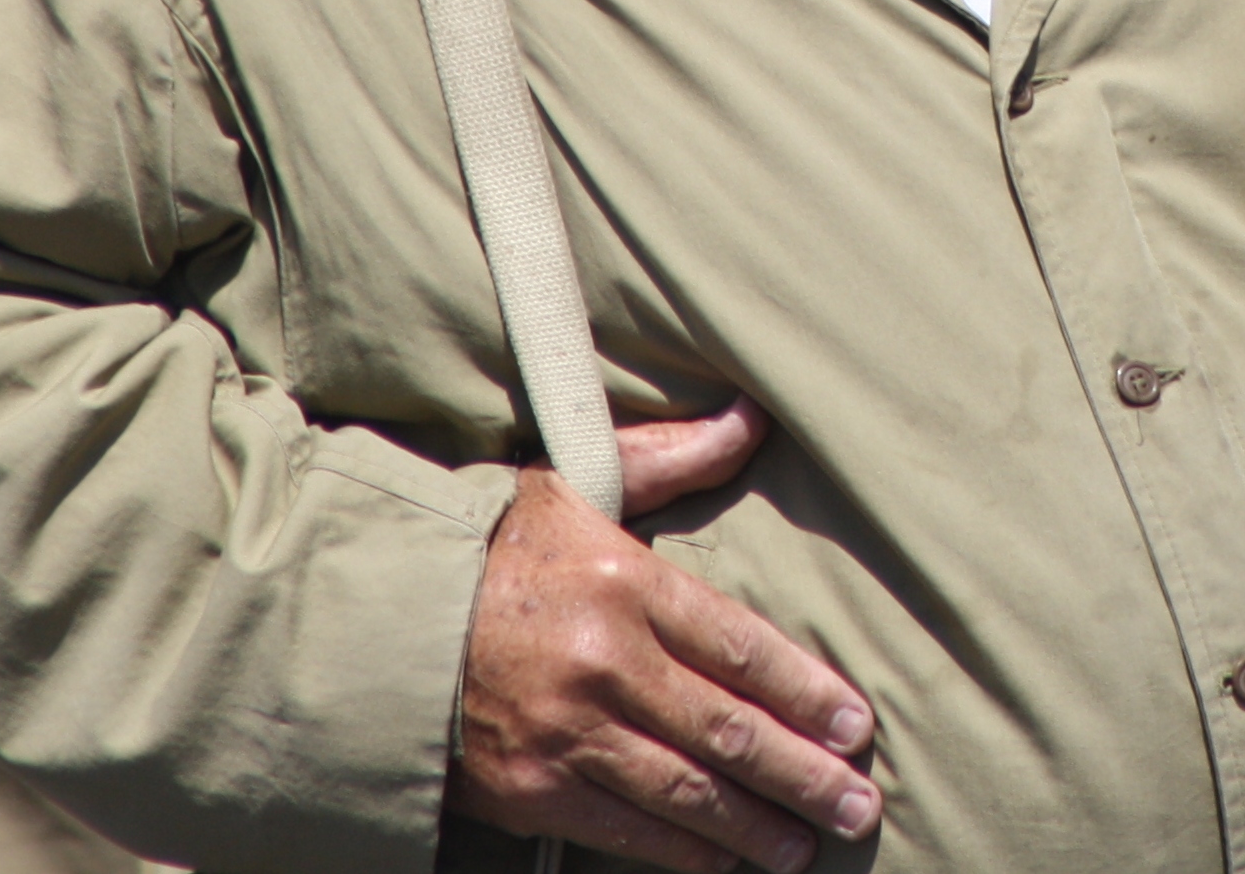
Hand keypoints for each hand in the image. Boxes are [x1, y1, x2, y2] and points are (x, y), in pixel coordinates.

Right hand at [454, 398, 880, 872]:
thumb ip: (676, 458)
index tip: (855, 722)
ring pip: (687, 792)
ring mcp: (565, 733)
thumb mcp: (585, 479)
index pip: (740, 647)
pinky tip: (730, 859)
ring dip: (759, 825)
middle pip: (727, 730)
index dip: (806, 692)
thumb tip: (753, 416)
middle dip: (802, 772)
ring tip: (812, 841)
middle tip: (858, 801)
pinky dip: (688, 852)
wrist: (386, 613)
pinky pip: (629, 831)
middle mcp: (602, 661)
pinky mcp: (531, 789)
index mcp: (624, 580)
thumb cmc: (503, 541)